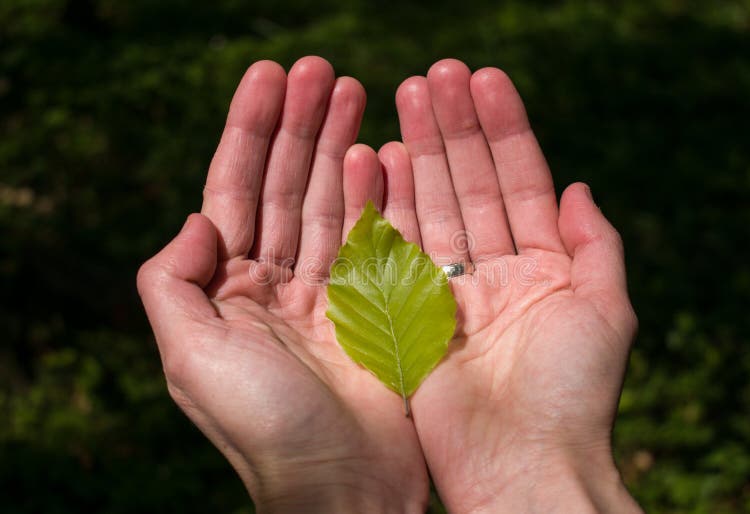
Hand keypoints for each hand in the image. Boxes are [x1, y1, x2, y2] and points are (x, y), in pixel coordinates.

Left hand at [137, 57, 427, 513]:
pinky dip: (381, 194)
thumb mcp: (191, 356)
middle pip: (286, 185)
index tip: (272, 76)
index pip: (235, 190)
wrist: (344, 487)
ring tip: (358, 93)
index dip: (250, 130)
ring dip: (342, 147)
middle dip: (302, 125)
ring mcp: (329, 293)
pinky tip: (385, 154)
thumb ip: (174, 281)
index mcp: (227, 290)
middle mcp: (275, 285)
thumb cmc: (264, 429)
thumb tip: (198, 217)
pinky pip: (378, 237)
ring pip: (332, 202)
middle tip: (324, 70)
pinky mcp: (375, 308)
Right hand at [383, 59, 642, 512]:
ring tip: (405, 97)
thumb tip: (581, 186)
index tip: (484, 79)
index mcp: (541, 267)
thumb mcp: (608, 310)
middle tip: (435, 74)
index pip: (519, 181)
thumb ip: (598, 244)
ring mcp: (447, 291)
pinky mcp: (407, 315)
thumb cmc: (574, 396)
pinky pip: (394, 249)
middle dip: (454, 128)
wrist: (522, 466)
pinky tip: (380, 158)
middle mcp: (493, 272)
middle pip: (469, 185)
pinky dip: (386, 205)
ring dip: (420, 152)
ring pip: (430, 207)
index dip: (503, 130)